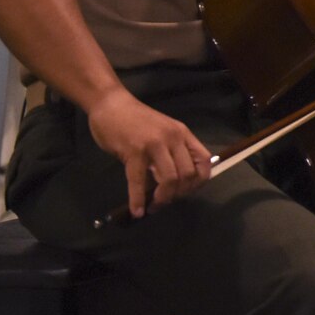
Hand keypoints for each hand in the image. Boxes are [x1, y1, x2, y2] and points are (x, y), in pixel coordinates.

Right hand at [86, 92, 216, 217]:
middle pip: (188, 174)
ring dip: (163, 199)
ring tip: (154, 206)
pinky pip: (139, 181)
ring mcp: (155, 144)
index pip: (204, 161)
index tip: (186, 192)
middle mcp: (173, 138)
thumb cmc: (135, 120)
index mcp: (182, 133)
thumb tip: (172, 185)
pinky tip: (137, 211)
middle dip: (179, 194)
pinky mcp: (134, 151)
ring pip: (170, 179)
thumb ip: (170, 153)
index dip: (199, 181)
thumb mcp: (162, 132)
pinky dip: (138, 200)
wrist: (110, 104)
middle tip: (166, 201)